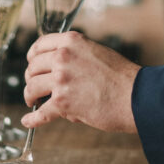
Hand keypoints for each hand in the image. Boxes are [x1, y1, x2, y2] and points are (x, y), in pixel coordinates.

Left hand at [21, 32, 139, 133]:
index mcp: (71, 41)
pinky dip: (32, 119)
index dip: (32, 57)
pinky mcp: (62, 102)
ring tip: (34, 101)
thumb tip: (57, 69)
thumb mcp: (96, 52)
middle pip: (32, 67)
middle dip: (31, 78)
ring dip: (30, 96)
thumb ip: (74, 55)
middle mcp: (62, 57)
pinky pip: (41, 113)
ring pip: (32, 88)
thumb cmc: (121, 76)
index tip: (32, 64)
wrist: (136, 96)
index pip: (40, 45)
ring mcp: (61, 79)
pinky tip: (28, 121)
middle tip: (35, 87)